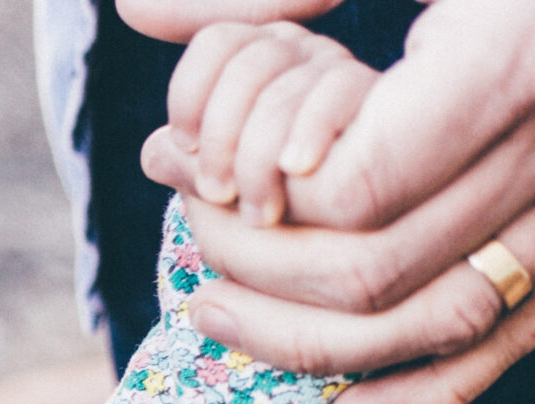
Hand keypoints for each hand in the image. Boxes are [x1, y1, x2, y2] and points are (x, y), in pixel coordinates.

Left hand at [136, 0, 534, 403]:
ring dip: (310, 341)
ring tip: (212, 314)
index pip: (353, 189)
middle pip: (375, 268)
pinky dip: (427, 393)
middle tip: (186, 224)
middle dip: (252, 261)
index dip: (258, 198)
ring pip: (436, 321)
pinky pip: (512, 340)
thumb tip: (133, 10)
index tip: (185, 164)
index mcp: (511, 63)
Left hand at [161, 21, 377, 225]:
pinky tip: (295, 170)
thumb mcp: (228, 185)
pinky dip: (309, 133)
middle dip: (221, 137)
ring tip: (258, 212)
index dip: (190, 92)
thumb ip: (190, 162)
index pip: (217, 42)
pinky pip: (338, 93)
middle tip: (217, 193)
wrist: (362, 230)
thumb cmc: (282, 206)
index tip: (183, 144)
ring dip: (258, 158)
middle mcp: (301, 52)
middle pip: (249, 65)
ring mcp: (343, 69)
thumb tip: (153, 149)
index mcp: (258, 56)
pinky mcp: (381, 95)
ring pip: (286, 89)